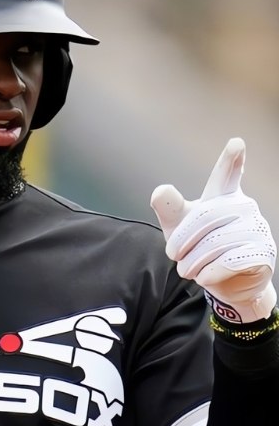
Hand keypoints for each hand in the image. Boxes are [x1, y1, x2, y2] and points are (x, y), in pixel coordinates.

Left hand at [151, 138, 276, 323]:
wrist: (222, 282)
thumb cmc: (199, 248)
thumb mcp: (177, 228)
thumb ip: (169, 209)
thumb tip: (161, 190)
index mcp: (222, 197)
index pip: (225, 175)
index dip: (230, 160)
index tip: (236, 143)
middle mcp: (243, 207)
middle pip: (203, 218)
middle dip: (181, 241)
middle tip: (173, 256)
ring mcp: (257, 227)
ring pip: (215, 244)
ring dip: (192, 263)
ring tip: (188, 269)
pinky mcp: (263, 251)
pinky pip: (228, 262)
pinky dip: (208, 274)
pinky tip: (206, 276)